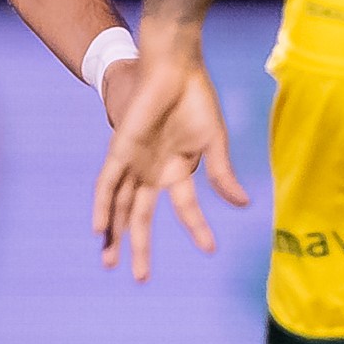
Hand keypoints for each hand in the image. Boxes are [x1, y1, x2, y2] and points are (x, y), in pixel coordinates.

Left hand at [90, 40, 248, 280]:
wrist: (175, 66)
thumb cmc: (197, 98)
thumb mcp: (214, 142)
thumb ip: (222, 175)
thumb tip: (243, 205)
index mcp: (178, 169)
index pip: (185, 209)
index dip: (197, 229)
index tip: (211, 250)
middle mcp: (152, 170)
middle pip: (140, 216)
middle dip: (139, 247)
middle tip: (140, 278)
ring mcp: (135, 162)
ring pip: (120, 206)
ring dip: (114, 234)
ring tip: (110, 263)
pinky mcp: (120, 149)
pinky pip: (107, 184)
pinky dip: (103, 205)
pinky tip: (100, 229)